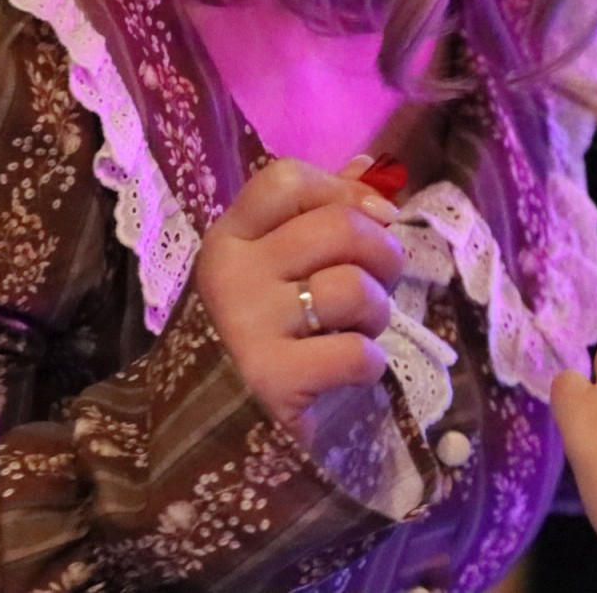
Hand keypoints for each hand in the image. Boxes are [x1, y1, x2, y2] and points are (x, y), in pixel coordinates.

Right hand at [194, 155, 405, 436]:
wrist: (215, 432)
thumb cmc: (262, 332)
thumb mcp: (279, 266)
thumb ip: (321, 211)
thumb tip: (369, 164)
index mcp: (230, 238)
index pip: (287, 179)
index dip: (346, 192)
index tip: (374, 218)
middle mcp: (231, 275)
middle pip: (337, 227)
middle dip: (382, 254)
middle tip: (376, 283)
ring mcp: (247, 326)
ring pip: (351, 288)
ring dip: (376, 312)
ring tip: (358, 330)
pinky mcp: (272, 380)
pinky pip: (357, 352)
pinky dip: (369, 364)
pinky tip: (348, 372)